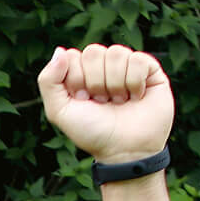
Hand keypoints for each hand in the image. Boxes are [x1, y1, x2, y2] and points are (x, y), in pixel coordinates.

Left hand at [38, 44, 173, 163]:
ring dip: (114, 84)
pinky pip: (138, 59)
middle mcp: (103, 67)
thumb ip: (48, 81)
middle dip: (94, 82)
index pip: (72, 56)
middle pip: (93, 52)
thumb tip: (60, 51)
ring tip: (118, 101)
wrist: (124, 149)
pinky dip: (134, 82)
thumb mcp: (59, 111)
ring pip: (116, 53)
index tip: (81, 100)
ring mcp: (127, 66)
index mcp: (80, 74)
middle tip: (101, 102)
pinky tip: (135, 97)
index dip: (75, 78)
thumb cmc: (91, 132)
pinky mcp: (150, 69)